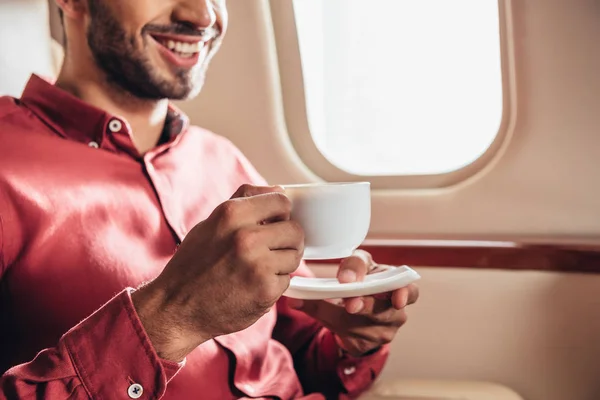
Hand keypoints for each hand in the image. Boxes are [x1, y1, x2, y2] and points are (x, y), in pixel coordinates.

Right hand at [132, 184, 303, 361]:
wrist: (176, 310)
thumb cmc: (193, 265)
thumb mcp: (210, 224)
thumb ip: (244, 202)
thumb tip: (278, 189)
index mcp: (231, 213)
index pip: (282, 201)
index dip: (281, 214)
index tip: (275, 224)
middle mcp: (246, 236)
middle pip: (295, 230)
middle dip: (287, 241)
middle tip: (271, 251)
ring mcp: (258, 264)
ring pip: (295, 256)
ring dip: (282, 264)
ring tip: (258, 270)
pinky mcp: (265, 290)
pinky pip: (287, 280)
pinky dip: (274, 285)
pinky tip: (252, 287)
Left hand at [287, 250, 418, 356]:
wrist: (357, 306)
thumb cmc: (362, 278)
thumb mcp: (359, 266)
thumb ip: (350, 266)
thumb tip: (325, 277)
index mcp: (399, 288)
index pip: (409, 292)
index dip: (403, 294)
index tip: (396, 298)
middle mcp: (395, 314)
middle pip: (383, 313)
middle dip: (365, 306)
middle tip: (351, 303)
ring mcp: (381, 333)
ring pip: (358, 326)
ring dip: (337, 315)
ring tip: (319, 304)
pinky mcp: (364, 345)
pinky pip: (344, 336)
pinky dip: (329, 323)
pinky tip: (321, 315)